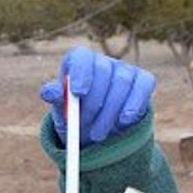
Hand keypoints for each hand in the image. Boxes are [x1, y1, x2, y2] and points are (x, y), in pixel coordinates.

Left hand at [39, 45, 154, 146]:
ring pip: (122, 82)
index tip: (78, 93)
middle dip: (94, 101)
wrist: (96, 131)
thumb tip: (49, 92)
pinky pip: (142, 86)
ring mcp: (124, 69)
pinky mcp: (142, 80)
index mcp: (78, 63)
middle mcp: (102, 62)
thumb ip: (56, 99)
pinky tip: (123, 121)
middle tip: (85, 126)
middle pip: (103, 70)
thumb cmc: (74, 116)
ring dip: (109, 112)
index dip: (81, 72)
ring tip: (96, 135)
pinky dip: (133, 104)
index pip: (81, 57)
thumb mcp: (61, 110)